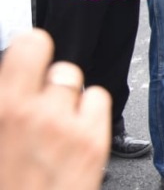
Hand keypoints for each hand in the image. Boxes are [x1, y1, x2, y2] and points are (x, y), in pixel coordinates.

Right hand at [0, 30, 110, 189]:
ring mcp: (66, 126)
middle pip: (58, 66)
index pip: (30, 44)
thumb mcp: (0, 137)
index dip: (30, 49)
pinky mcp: (93, 141)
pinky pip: (98, 99)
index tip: (27, 56)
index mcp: (4, 108)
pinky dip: (89, 112)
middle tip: (37, 105)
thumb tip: (13, 77)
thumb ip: (8, 101)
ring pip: (75, 82)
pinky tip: (72, 134)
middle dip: (47, 81)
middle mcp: (33, 112)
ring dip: (66, 98)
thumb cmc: (11, 176)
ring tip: (52, 127)